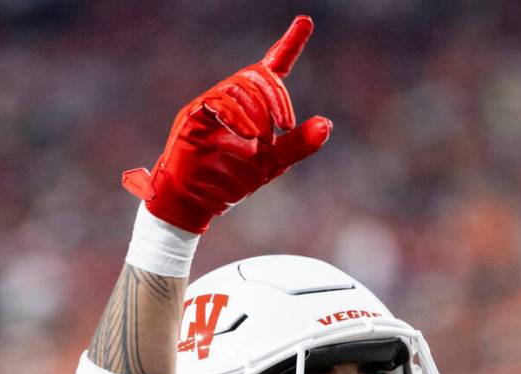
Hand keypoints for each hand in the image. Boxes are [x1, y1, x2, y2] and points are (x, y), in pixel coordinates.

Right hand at [122, 16, 331, 232]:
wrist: (196, 203)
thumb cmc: (228, 182)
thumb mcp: (271, 164)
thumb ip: (298, 145)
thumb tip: (326, 124)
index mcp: (251, 106)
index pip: (272, 66)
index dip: (290, 44)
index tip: (306, 22)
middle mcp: (230, 98)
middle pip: (257, 75)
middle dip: (277, 97)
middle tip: (286, 124)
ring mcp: (210, 105)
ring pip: (238, 86)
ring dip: (259, 109)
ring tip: (264, 138)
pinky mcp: (194, 116)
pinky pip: (218, 102)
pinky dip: (237, 116)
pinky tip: (249, 135)